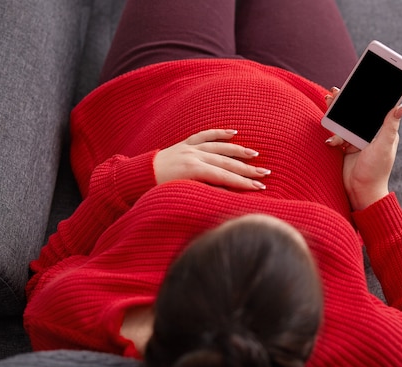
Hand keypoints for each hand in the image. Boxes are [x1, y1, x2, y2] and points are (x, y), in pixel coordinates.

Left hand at [153, 129, 269, 189]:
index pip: (224, 176)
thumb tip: (223, 199)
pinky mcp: (184, 143)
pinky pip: (205, 135)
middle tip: (265, 174)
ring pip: (219, 147)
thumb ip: (200, 194)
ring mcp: (189, 148)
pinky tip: (233, 132)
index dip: (243, 183)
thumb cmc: (155, 191)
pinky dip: (219, 133)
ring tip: (255, 155)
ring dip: (239, 150)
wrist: (136, 177)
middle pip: (226, 162)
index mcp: (192, 170)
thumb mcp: (178, 195)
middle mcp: (193, 156)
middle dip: (247, 169)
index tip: (259, 188)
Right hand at [324, 90, 401, 209]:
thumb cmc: (377, 171)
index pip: (376, 108)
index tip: (361, 82)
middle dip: (346, 101)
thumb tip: (401, 105)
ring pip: (345, 121)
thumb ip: (390, 125)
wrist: (360, 193)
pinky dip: (332, 133)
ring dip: (336, 112)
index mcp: (382, 130)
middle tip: (337, 90)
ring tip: (328, 100)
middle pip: (357, 112)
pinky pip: (336, 134)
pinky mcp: (345, 147)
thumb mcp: (384, 146)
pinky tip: (330, 139)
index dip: (368, 95)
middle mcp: (369, 133)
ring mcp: (356, 140)